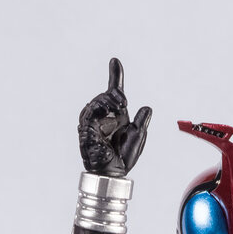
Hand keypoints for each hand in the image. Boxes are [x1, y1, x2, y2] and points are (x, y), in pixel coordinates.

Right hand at [78, 57, 151, 176]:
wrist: (113, 172)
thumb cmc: (123, 158)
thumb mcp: (138, 137)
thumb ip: (142, 122)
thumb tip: (147, 108)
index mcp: (117, 116)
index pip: (114, 92)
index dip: (115, 76)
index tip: (115, 61)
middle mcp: (104, 115)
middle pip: (107, 94)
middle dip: (116, 94)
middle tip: (124, 102)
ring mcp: (93, 120)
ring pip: (98, 100)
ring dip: (109, 102)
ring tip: (118, 112)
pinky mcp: (85, 126)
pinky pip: (90, 111)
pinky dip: (101, 113)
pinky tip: (109, 120)